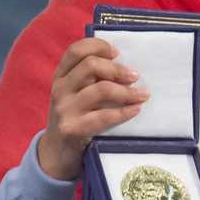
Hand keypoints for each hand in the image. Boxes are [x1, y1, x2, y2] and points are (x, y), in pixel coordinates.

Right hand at [37, 38, 148, 179]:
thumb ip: (92, 77)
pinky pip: (103, 116)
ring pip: (101, 89)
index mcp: (61, 75)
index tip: (117, 52)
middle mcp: (60, 88)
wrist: (56, 153)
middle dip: (117, 69)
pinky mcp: (72, 128)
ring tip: (142, 94)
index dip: (98, 46)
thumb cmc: (75, 115)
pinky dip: (124, 112)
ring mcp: (64, 109)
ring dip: (127, 91)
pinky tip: (135, 109)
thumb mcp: (76, 92)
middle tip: (135, 76)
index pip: (76, 50)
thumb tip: (127, 66)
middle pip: (90, 65)